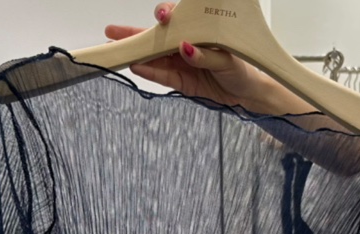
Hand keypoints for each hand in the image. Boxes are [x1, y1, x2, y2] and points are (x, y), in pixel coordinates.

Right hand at [104, 2, 271, 110]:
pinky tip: (137, 67)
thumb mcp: (227, 59)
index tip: (161, 17)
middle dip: (134, 33)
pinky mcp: (180, 81)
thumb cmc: (241, 68)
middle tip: (113, 32)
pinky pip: (162, 76)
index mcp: (197, 30)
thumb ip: (205, 54)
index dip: (165, 15)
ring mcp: (180, 63)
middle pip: (156, 36)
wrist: (246, 93)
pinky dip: (149, 72)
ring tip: (120, 53)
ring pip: (154, 56)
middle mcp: (184, 43)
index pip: (176, 19)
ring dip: (137, 54)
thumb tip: (185, 47)